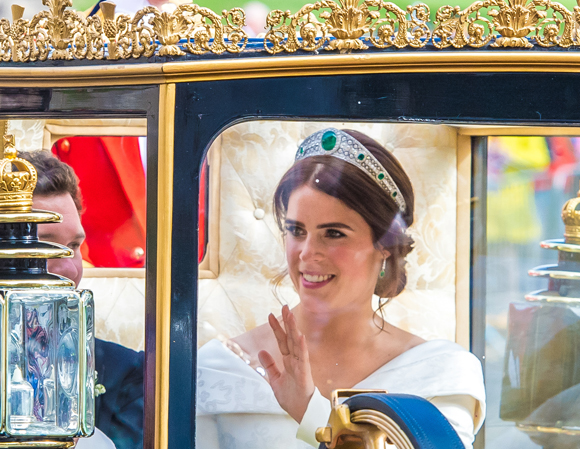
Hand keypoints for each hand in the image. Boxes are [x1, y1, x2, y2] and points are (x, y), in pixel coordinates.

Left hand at [258, 305, 314, 422]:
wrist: (302, 414)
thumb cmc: (292, 398)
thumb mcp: (275, 381)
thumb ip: (270, 366)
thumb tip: (261, 351)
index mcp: (289, 361)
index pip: (282, 341)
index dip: (276, 328)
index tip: (271, 315)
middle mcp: (295, 360)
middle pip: (290, 338)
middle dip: (286, 322)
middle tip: (284, 307)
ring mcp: (301, 365)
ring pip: (296, 344)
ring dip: (293, 329)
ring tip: (290, 315)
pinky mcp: (305, 373)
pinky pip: (303, 358)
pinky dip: (301, 347)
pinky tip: (299, 336)